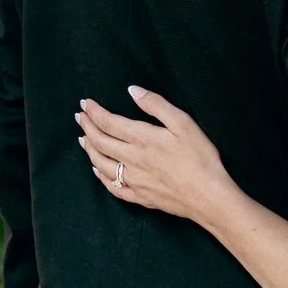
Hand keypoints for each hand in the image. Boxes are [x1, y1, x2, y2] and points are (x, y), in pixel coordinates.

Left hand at [78, 87, 239, 227]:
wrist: (208, 196)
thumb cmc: (200, 157)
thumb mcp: (183, 123)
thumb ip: (156, 105)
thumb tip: (132, 90)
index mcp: (142, 138)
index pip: (108, 122)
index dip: (94, 112)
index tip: (85, 104)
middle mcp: (132, 159)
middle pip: (100, 142)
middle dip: (86, 127)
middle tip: (79, 117)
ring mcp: (133, 180)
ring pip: (101, 164)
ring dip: (89, 150)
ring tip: (83, 140)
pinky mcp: (140, 196)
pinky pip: (112, 187)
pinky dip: (100, 177)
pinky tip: (97, 171)